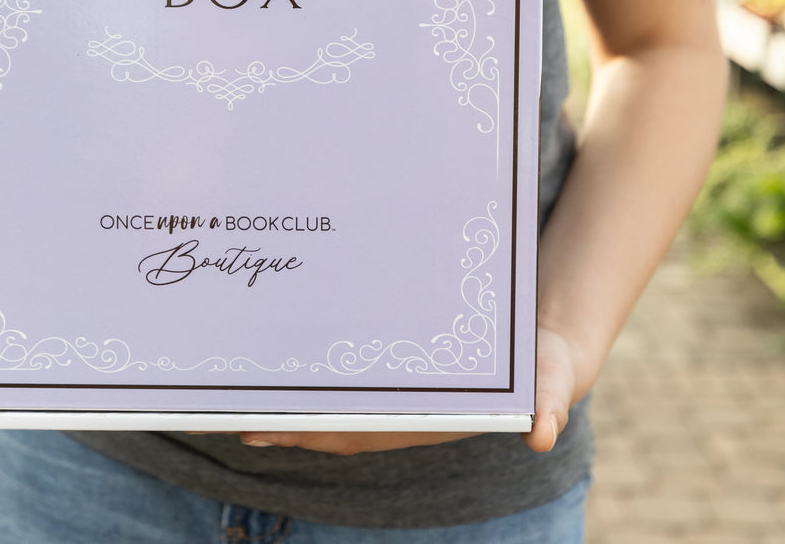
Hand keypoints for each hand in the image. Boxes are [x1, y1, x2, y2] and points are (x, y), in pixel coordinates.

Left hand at [234, 326, 578, 456]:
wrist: (543, 351)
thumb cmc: (542, 367)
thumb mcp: (550, 378)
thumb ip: (549, 401)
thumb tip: (543, 433)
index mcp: (432, 421)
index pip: (363, 431)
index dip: (316, 431)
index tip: (271, 426)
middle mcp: (407, 414)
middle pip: (336, 422)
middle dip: (287, 421)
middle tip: (233, 412)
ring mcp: (400, 396)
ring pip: (336, 403)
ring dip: (294, 401)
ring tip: (242, 391)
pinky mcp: (398, 370)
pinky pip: (350, 377)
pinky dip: (318, 376)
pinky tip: (287, 360)